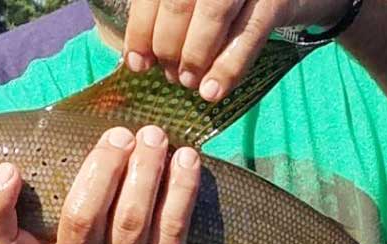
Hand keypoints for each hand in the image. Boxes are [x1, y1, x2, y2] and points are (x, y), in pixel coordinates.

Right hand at [0, 126, 213, 243]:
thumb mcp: (83, 238)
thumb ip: (72, 197)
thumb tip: (72, 128)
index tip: (9, 169)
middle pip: (80, 220)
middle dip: (102, 168)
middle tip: (121, 135)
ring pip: (129, 221)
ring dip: (145, 171)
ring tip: (154, 137)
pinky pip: (170, 230)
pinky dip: (180, 190)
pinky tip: (187, 161)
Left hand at [124, 0, 347, 100]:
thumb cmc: (238, 2)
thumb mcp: (200, 3)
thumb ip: (172, 14)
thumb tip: (140, 56)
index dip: (141, 30)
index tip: (137, 64)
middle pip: (179, 2)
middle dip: (168, 46)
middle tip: (170, 76)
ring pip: (212, 14)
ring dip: (195, 56)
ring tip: (189, 84)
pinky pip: (249, 33)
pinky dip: (228, 66)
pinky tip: (213, 91)